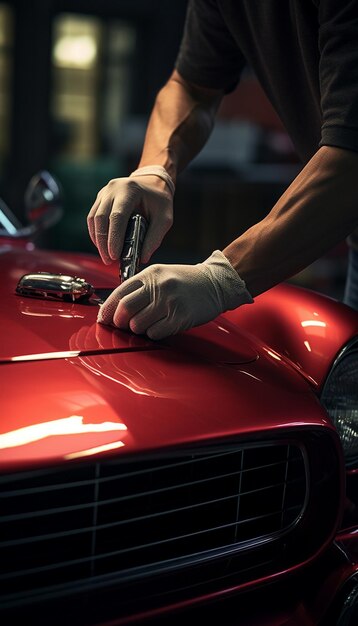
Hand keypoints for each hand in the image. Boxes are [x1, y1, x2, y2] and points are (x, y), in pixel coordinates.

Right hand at [87, 174, 172, 264]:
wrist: (153, 181)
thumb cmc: (159, 200)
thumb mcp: (165, 218)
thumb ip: (155, 238)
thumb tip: (142, 258)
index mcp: (129, 190)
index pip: (117, 216)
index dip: (114, 238)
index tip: (115, 255)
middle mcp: (113, 189)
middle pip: (100, 218)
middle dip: (103, 242)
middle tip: (109, 260)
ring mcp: (104, 193)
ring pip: (93, 219)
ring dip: (98, 240)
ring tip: (106, 256)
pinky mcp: (100, 199)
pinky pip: (93, 218)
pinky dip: (96, 233)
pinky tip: (103, 245)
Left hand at [97, 250, 252, 339]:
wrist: (216, 283)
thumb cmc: (186, 281)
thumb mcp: (162, 274)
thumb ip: (140, 287)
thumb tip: (115, 308)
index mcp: (151, 274)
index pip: (120, 292)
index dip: (108, 308)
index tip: (104, 318)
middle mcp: (159, 287)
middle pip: (125, 309)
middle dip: (119, 322)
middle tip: (122, 325)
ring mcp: (170, 302)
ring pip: (138, 324)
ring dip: (137, 329)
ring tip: (146, 325)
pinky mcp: (180, 318)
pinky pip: (155, 333)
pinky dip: (152, 334)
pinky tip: (159, 327)